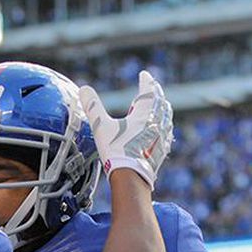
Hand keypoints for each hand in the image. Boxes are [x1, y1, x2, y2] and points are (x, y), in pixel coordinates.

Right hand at [79, 70, 173, 188]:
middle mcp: (156, 123)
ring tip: (161, 105)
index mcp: (144, 114)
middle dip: (156, 93)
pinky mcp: (161, 151)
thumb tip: (83, 89)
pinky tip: (164, 131)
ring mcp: (161, 138)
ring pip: (166, 118)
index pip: (148, 92)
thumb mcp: (101, 126)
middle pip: (160, 103)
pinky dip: (165, 126)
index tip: (144, 74)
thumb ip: (93, 107)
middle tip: (153, 87)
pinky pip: (167, 134)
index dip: (146, 81)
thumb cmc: (116, 150)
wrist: (131, 177)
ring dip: (163, 108)